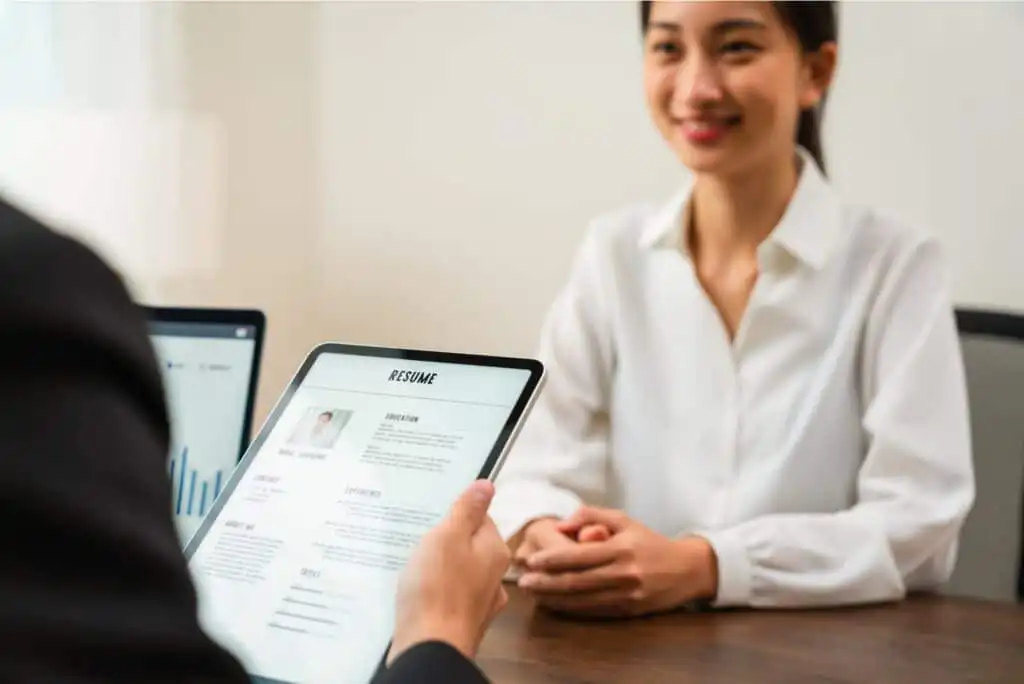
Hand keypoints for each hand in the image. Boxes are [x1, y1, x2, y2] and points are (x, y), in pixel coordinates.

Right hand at [390, 480, 510, 662]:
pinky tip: (415, 593)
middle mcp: (494, 576)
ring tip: (412, 568)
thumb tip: (487, 485)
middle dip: (444, 542)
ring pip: (457, 572)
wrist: (430, 649)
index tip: (433, 515)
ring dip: (437, 568)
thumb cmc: (438, 590)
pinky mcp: (460, 621)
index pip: (481, 518)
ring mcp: (479, 602)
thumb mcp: (448, 537)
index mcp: (495, 550)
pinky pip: (447, 596)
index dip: (456, 514)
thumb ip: (467, 510)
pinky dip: (433, 592)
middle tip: (417, 540)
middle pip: (468, 546)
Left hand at [518, 506, 718, 617]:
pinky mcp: (627, 611)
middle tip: (524, 582)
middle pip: (576, 581)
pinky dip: (571, 608)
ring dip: (554, 598)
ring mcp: (625, 595)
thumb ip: (592, 515)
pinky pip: (593, 611)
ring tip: (534, 594)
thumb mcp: (624, 520)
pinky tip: (555, 603)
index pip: (580, 556)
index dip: (553, 560)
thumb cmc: (650, 542)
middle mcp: (623, 574)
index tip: (533, 560)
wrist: (686, 570)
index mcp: (621, 549)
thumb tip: (562, 523)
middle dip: (547, 583)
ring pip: (582, 600)